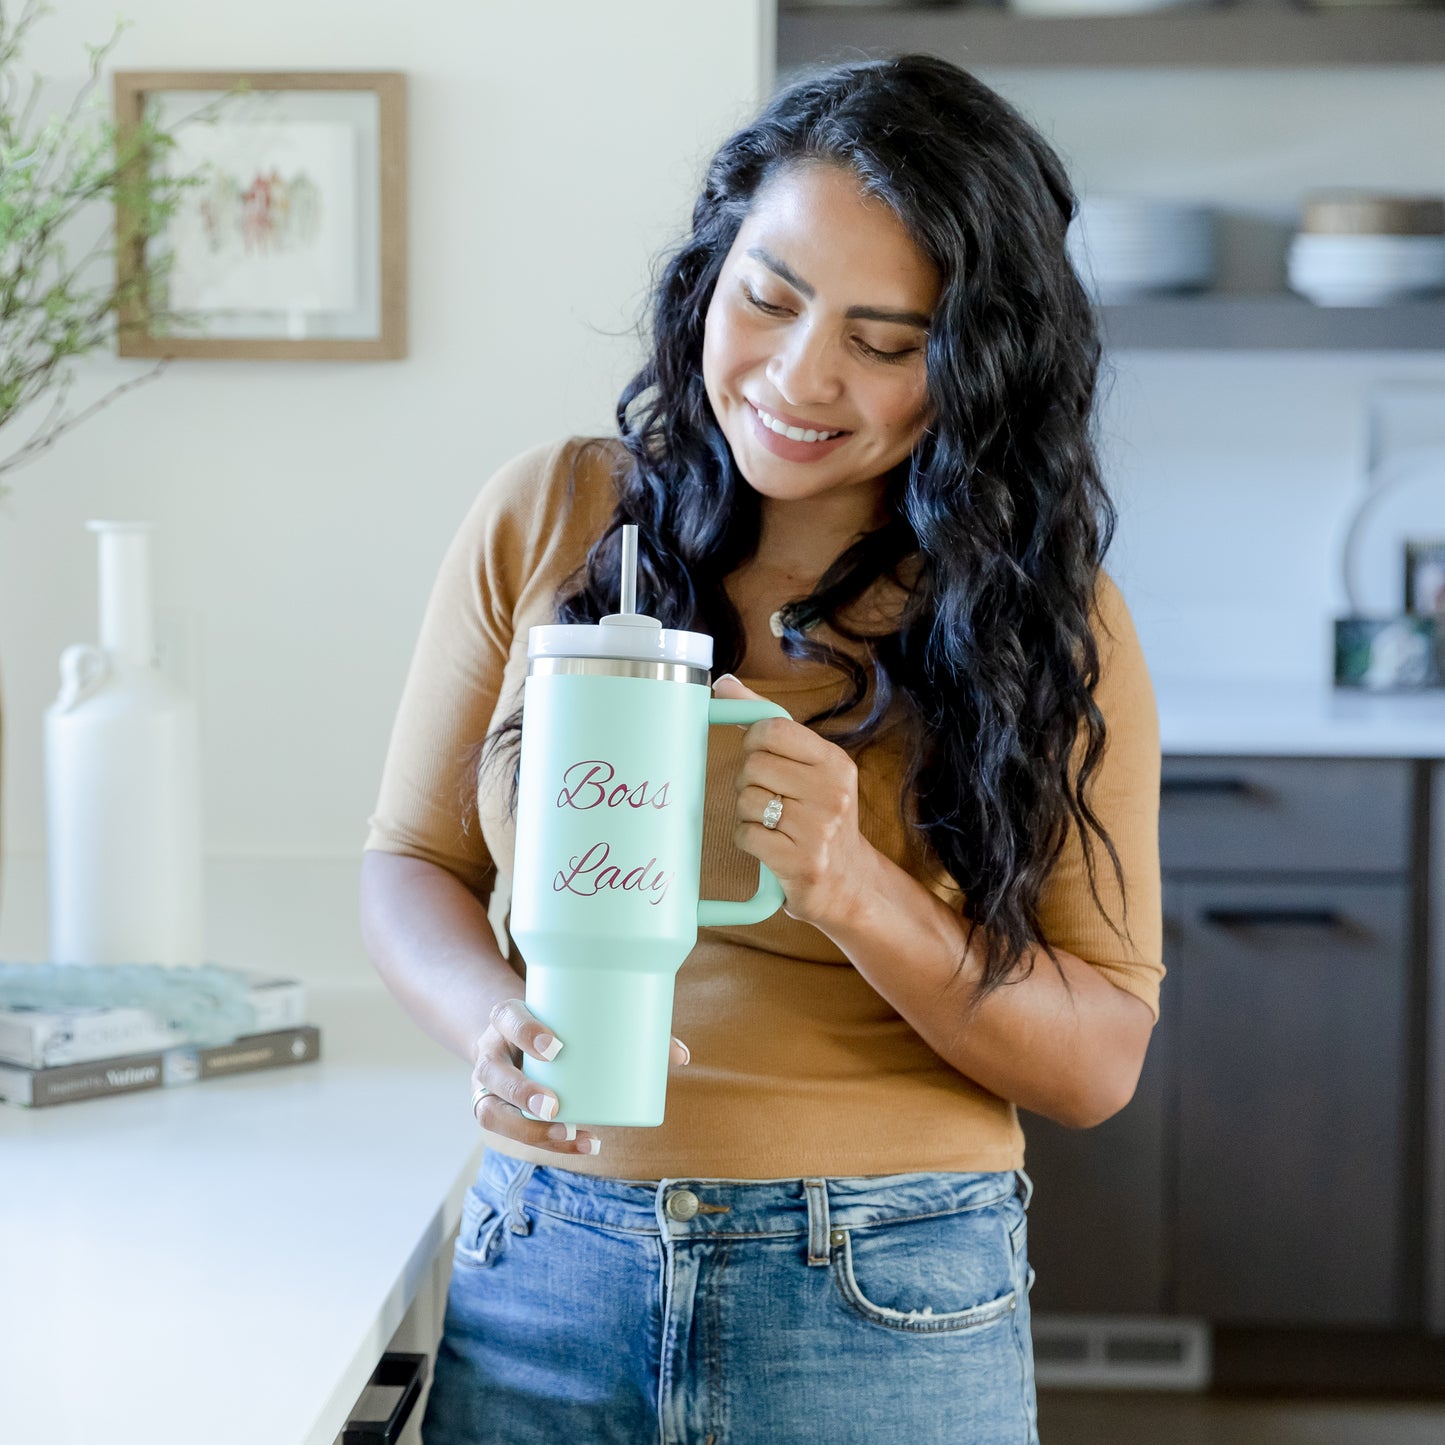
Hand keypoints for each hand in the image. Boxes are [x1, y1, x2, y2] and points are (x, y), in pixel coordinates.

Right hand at [470, 998, 689, 1154]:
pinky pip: (506, 1132)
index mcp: (508, 1017)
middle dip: (521, 1092)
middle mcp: (492, 1050)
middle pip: (492, 1072)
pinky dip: (540, 1141)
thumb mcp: (576, 1016)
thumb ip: (627, 1028)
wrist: (513, 1034)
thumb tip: (681, 1056)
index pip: (507, 1017)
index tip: (557, 1047)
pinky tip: (573, 1144)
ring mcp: (489, 1084)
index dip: (526, 1032)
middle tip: (556, 1106)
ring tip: (568, 1135)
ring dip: (526, 1129)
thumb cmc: (558, 1023)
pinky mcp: (497, 1109)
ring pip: (490, 1112)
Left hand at [712, 673, 876, 930]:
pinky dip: (748, 839)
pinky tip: (769, 844)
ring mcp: (819, 830)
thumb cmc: (819, 816)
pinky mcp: (801, 862)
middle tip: (770, 798)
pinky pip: (746, 835)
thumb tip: (723, 683)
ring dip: (747, 814)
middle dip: (749, 782)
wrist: (848, 883)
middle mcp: (833, 793)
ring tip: (772, 823)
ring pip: (746, 801)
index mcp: (834, 762)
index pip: (772, 729)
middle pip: (754, 766)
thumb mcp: (808, 766)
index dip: (753, 742)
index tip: (760, 756)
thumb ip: (768, 723)